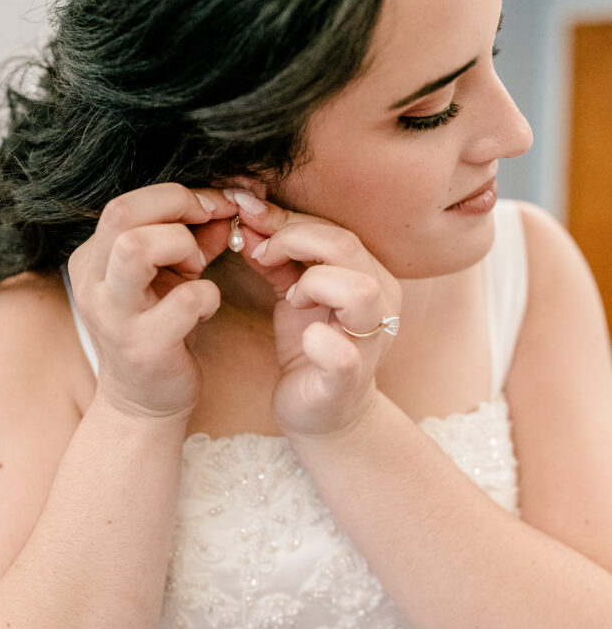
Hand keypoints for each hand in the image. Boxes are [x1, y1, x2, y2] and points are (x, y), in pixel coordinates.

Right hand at [67, 184, 236, 424]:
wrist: (144, 401)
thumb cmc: (159, 328)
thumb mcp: (172, 274)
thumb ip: (195, 236)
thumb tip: (230, 201)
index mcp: (93, 258)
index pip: (125, 203)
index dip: (178, 196)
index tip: (216, 205)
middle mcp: (93, 283)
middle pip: (122, 214)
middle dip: (178, 208)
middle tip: (209, 228)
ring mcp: (114, 316)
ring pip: (137, 247)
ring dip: (183, 246)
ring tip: (196, 270)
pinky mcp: (144, 347)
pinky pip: (185, 300)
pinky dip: (208, 294)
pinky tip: (206, 308)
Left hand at [233, 196, 401, 438]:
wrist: (321, 411)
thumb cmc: (312, 346)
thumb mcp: (293, 291)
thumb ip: (278, 255)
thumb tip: (247, 216)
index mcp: (370, 275)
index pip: (335, 229)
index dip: (287, 219)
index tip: (247, 218)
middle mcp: (381, 303)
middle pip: (346, 247)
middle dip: (293, 240)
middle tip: (259, 255)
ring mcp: (370, 342)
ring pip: (357, 290)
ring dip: (314, 284)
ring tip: (291, 299)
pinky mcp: (349, 380)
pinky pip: (342, 355)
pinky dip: (320, 342)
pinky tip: (304, 338)